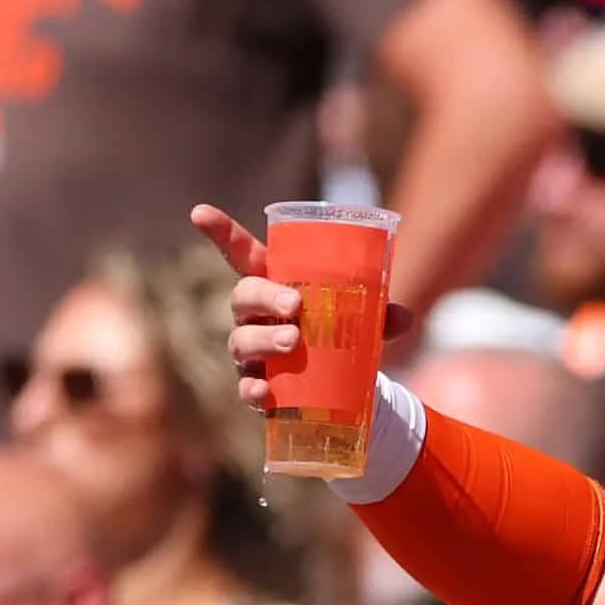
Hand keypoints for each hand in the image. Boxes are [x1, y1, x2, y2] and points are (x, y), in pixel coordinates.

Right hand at [192, 204, 415, 414]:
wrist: (335, 388)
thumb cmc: (338, 336)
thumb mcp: (361, 322)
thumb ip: (379, 315)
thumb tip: (405, 318)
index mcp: (274, 285)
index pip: (242, 255)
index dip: (221, 233)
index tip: (199, 212)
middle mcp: (254, 315)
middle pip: (242, 295)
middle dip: (264, 297)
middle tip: (294, 306)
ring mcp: (249, 351)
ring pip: (240, 339)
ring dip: (264, 339)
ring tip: (291, 343)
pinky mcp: (255, 384)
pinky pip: (245, 386)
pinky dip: (253, 389)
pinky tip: (266, 392)